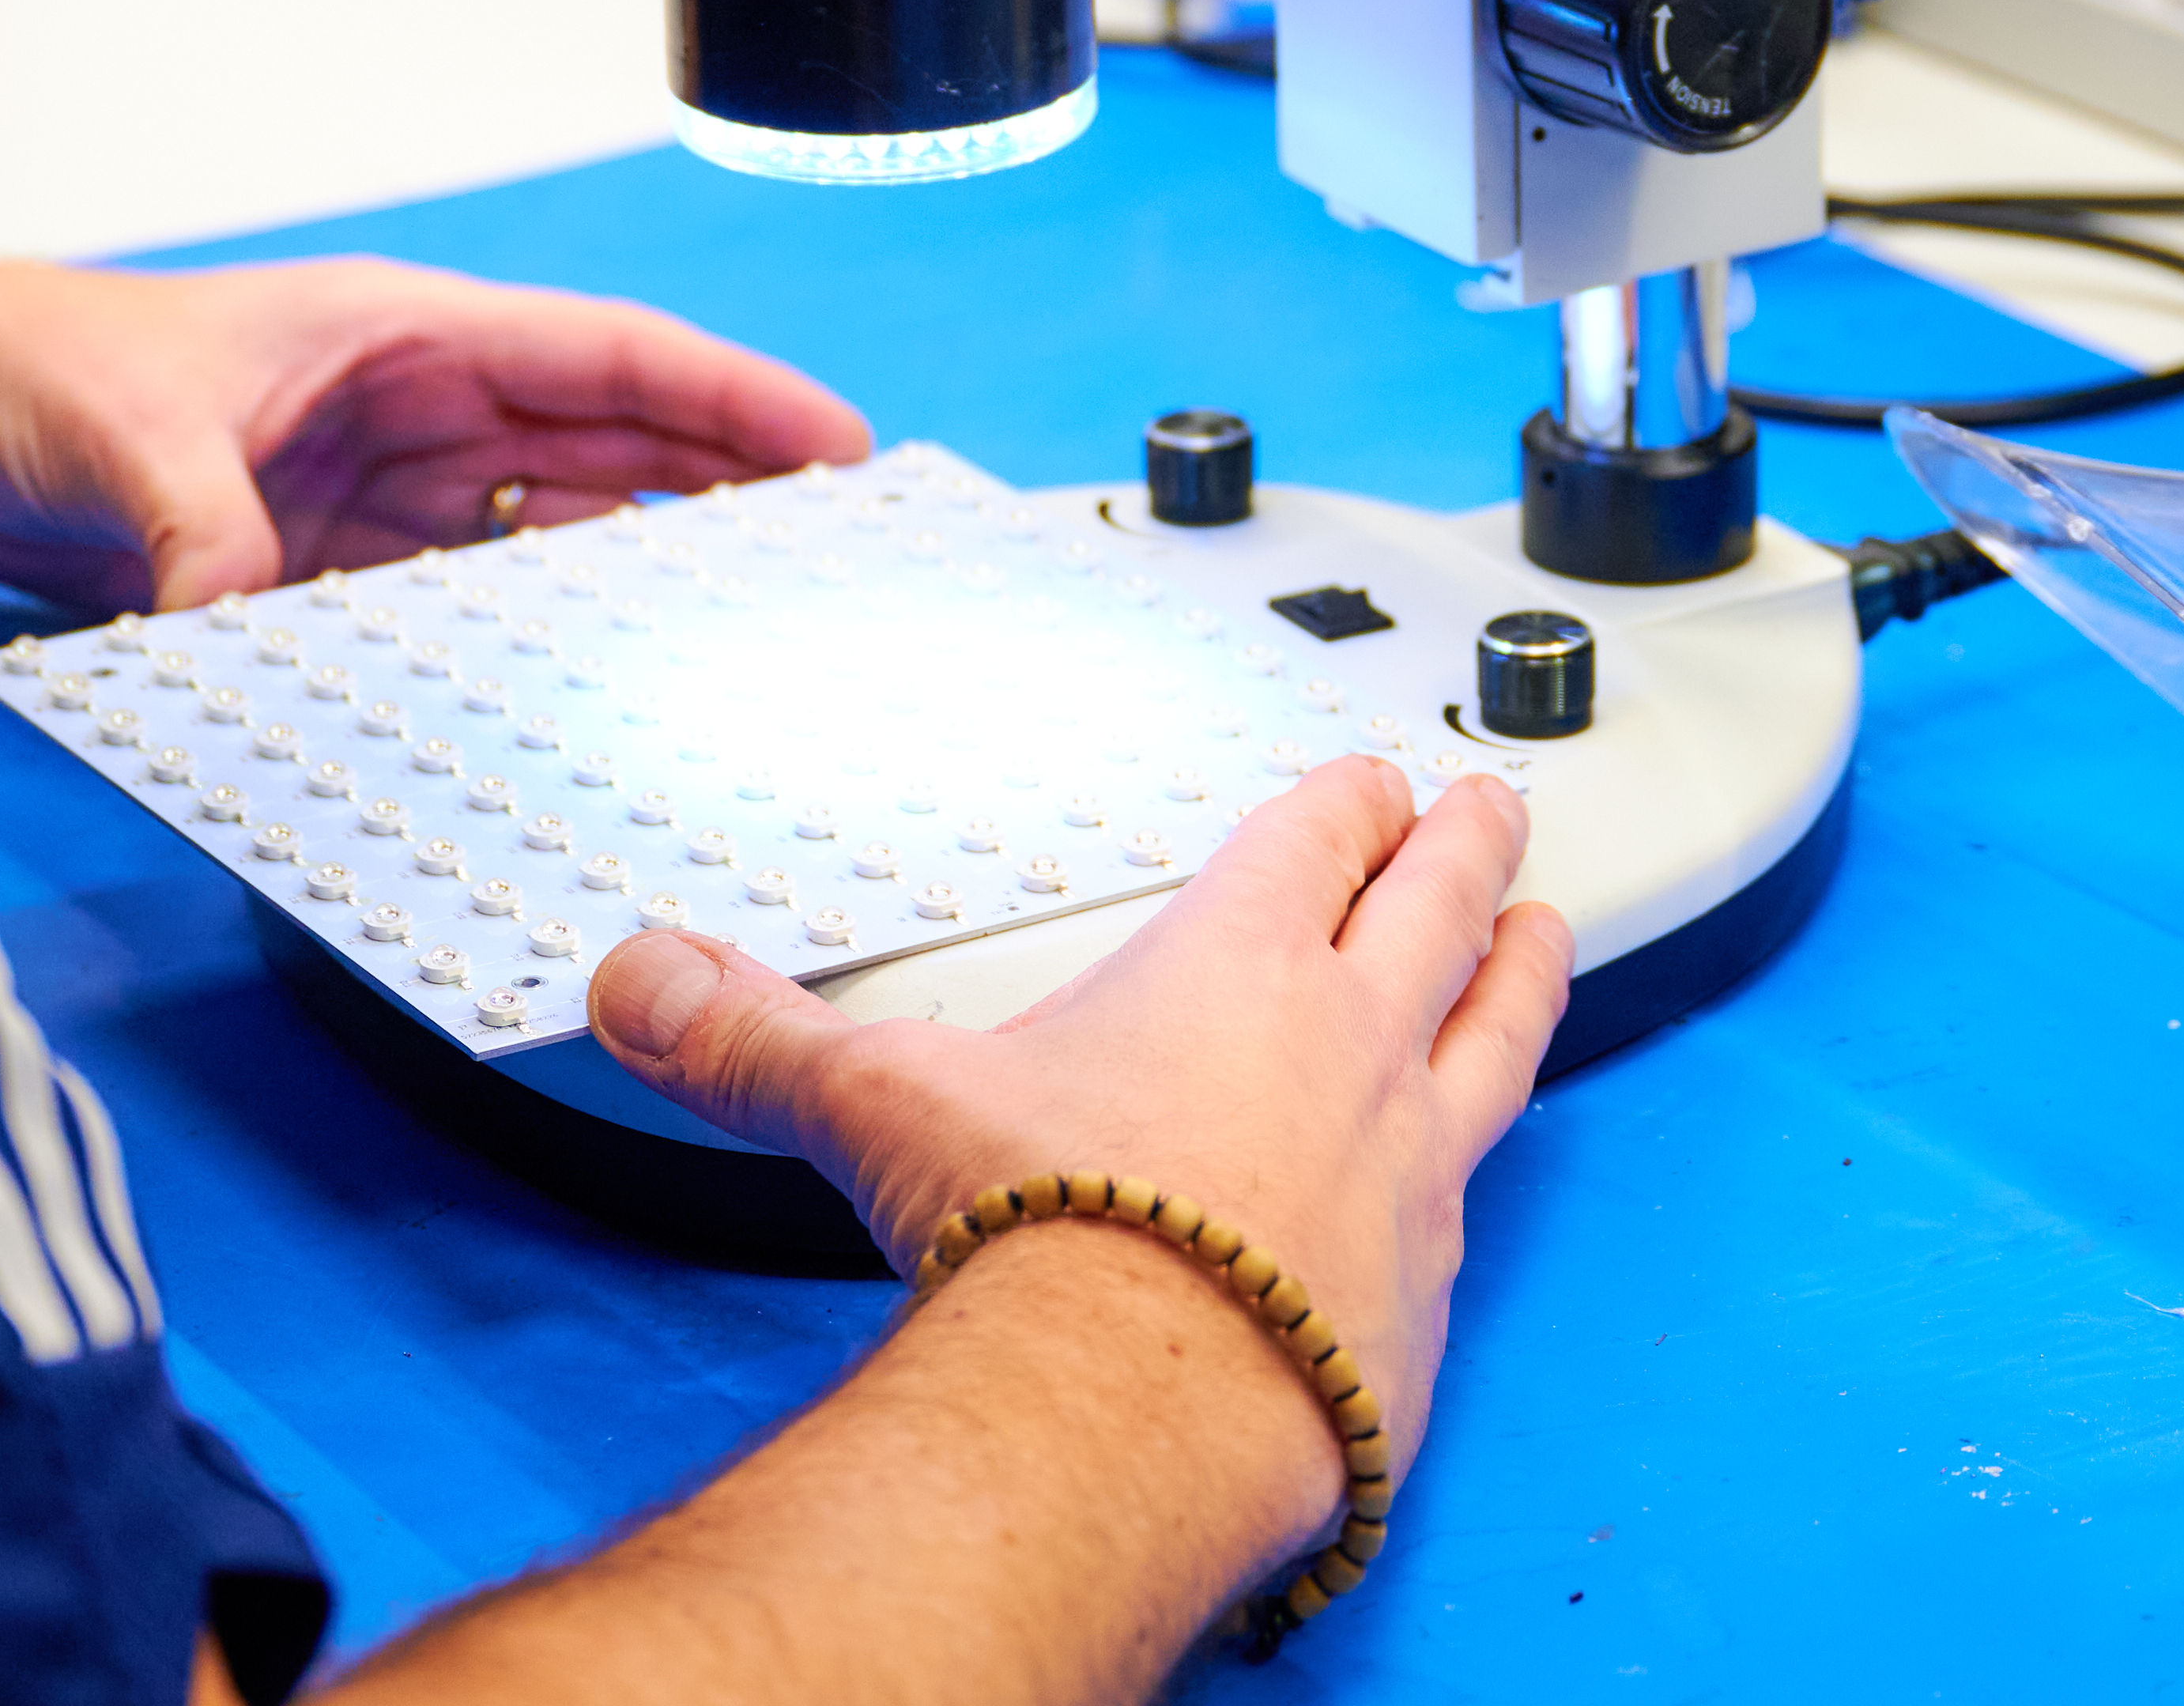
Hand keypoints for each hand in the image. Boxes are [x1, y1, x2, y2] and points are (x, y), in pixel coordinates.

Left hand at [0, 255, 868, 613]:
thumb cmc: (29, 368)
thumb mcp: (128, 436)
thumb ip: (201, 529)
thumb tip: (241, 613)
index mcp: (399, 331)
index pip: (605, 359)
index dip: (729, 398)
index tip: (833, 442)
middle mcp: (410, 405)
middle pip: (611, 448)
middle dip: (731, 491)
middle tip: (839, 560)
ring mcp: (378, 490)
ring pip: (557, 529)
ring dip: (649, 574)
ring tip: (752, 634)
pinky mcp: (330, 566)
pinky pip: (466, 600)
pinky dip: (532, 639)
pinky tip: (589, 689)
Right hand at [584, 761, 1570, 1480]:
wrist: (1138, 1407)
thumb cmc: (1041, 1244)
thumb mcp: (878, 1109)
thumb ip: (758, 1039)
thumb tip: (638, 980)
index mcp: (1235, 963)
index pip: (1317, 838)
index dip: (1347, 798)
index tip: (1373, 775)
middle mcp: (1346, 1045)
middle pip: (1437, 904)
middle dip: (1465, 844)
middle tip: (1496, 803)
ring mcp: (1408, 1167)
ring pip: (1500, 1030)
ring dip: (1526, 970)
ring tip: (1545, 930)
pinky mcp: (1428, 1292)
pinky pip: (1476, 1200)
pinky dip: (1479, 1168)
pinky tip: (1473, 1178)